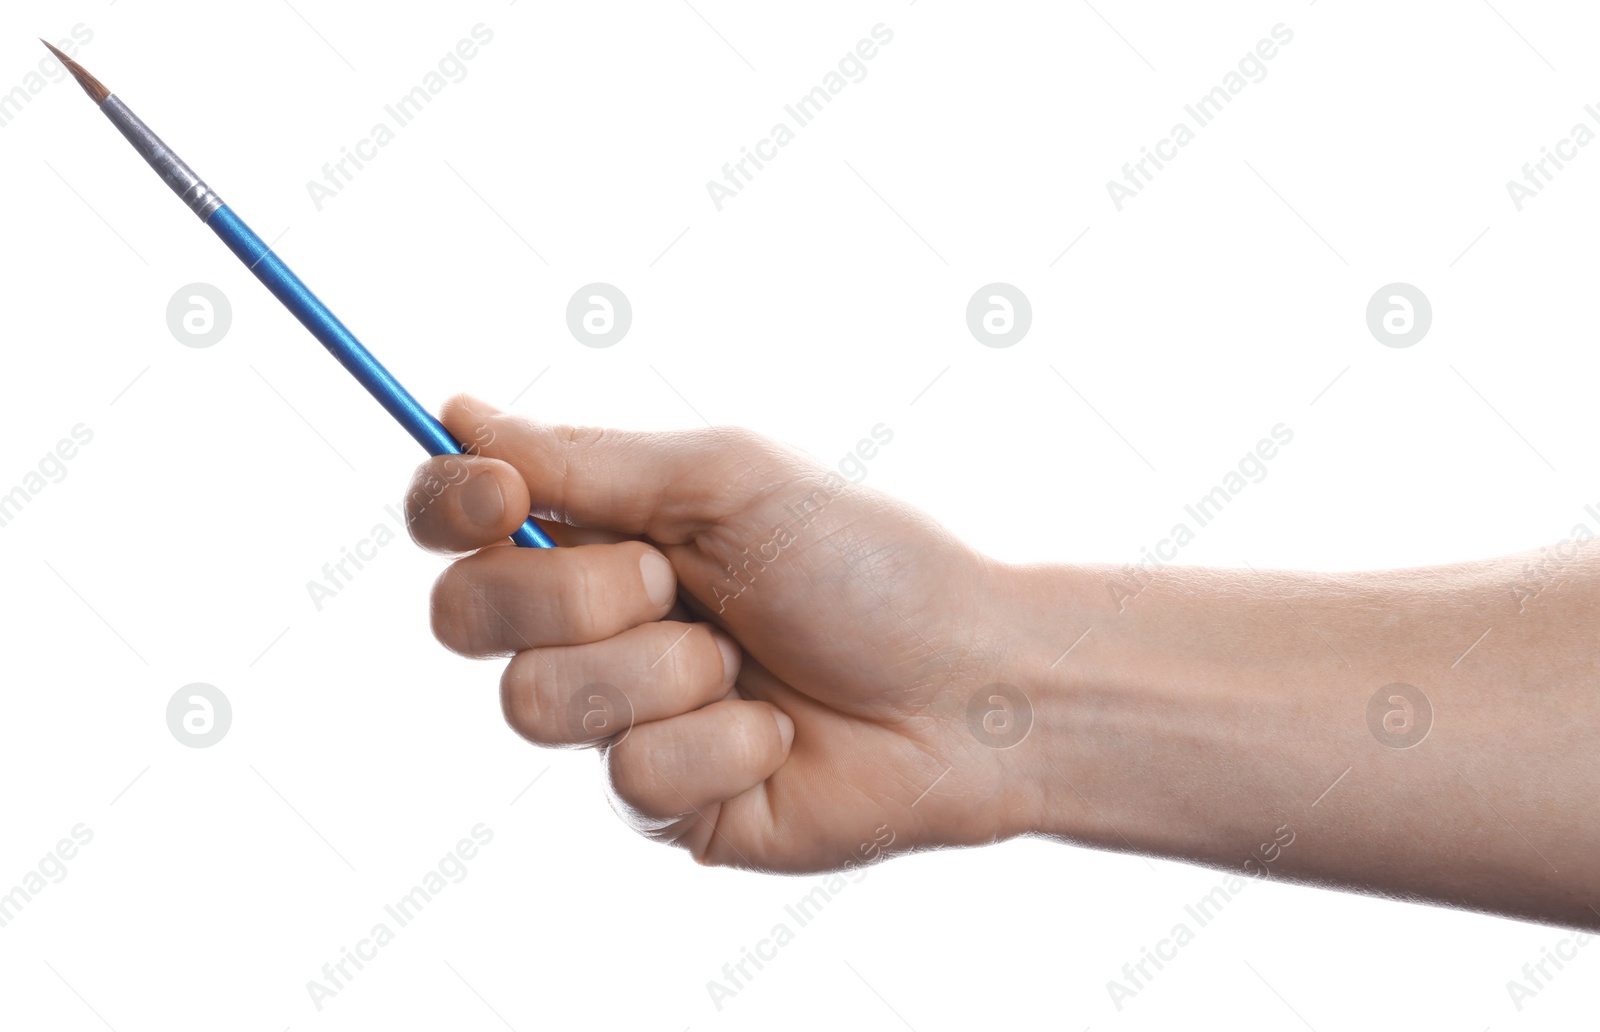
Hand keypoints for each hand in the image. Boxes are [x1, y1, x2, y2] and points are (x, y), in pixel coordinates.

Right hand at [404, 395, 1038, 871]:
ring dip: (658, 671)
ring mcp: (621, 719)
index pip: (459, 520)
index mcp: (605, 534)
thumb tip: (455, 414)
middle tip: (674, 585)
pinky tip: (778, 735)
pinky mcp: (659, 803)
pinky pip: (625, 777)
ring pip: (533, 702)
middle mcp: (594, 627)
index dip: (449, 504)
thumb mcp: (727, 483)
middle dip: (573, 594)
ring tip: (743, 666)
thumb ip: (586, 461)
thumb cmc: (865, 567)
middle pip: (464, 615)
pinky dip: (719, 743)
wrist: (968, 688)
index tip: (496, 493)